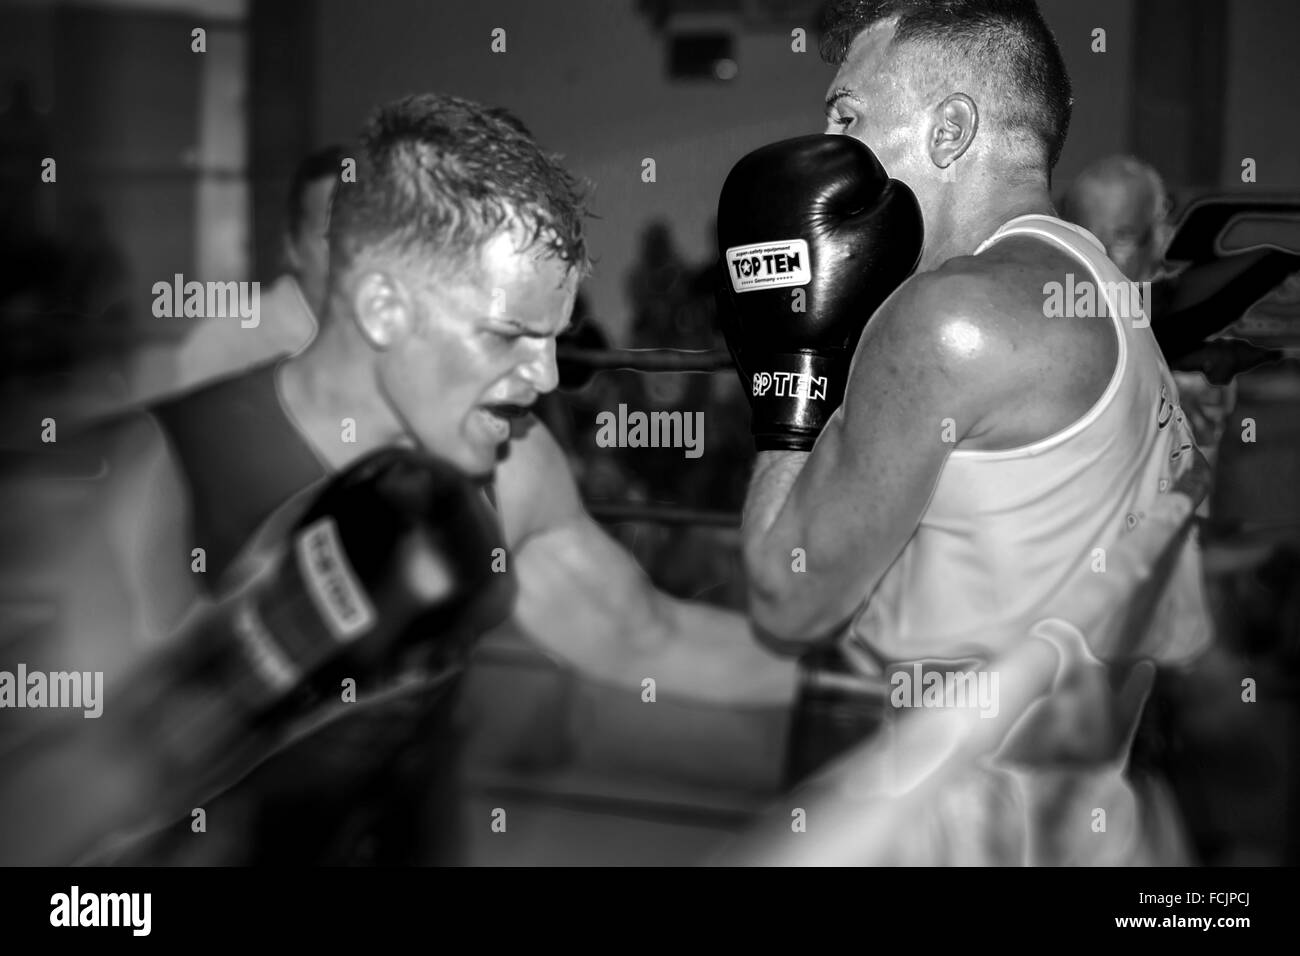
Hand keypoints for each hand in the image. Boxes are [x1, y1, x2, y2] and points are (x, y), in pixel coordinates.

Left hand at [715, 134, 923, 450]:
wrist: (787, 349)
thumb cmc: (840, 295)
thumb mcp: (892, 237)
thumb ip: (896, 195)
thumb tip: (878, 187)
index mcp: (792, 166)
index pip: (856, 160)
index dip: (870, 202)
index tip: (855, 242)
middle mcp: (755, 170)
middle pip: (825, 166)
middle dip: (841, 203)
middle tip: (836, 250)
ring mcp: (738, 195)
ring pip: (803, 185)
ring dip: (818, 212)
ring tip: (817, 254)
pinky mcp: (733, 219)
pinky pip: (781, 207)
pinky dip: (794, 224)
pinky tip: (798, 254)